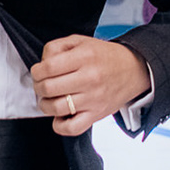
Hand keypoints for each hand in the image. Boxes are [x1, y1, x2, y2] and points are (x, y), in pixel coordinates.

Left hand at [31, 36, 150, 137]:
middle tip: (42, 85)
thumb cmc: (103, 56)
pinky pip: (72, 128)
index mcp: (84, 57)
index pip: (48, 68)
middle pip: (48, 88)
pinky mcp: (96, 115)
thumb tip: (41, 65)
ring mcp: (93, 99)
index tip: (38, 72)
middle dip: (38, 87)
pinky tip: (59, 115)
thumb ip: (56, 47)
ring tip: (49, 99)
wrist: (133, 70)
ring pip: (56, 108)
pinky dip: (60, 125)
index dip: (36, 71)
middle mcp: (89, 78)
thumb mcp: (80, 41)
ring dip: (45, 105)